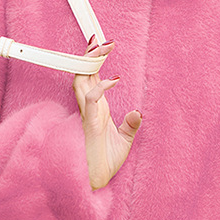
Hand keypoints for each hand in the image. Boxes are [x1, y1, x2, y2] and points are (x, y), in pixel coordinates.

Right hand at [73, 36, 142, 189]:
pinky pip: (91, 100)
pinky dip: (101, 88)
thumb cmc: (105, 162)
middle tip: (100, 38)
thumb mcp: (124, 141)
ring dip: (91, 64)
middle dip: (90, 55)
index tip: (103, 44)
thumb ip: (130, 126)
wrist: (96, 181)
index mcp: (96, 109)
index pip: (90, 78)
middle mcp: (89, 108)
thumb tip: (138, 112)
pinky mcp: (89, 125)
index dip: (93, 60)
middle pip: (83, 74)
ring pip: (82, 81)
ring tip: (102, 48)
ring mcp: (87, 115)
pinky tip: (114, 80)